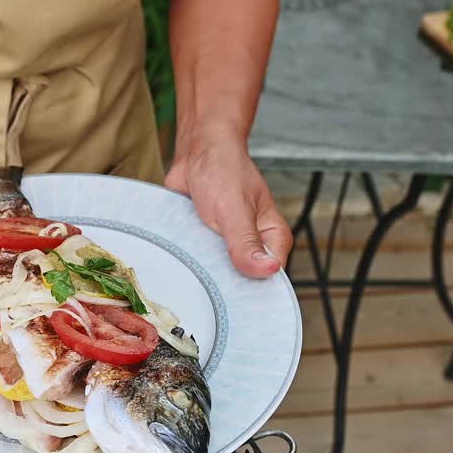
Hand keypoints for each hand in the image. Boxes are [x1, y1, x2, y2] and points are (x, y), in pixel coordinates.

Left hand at [165, 134, 291, 278]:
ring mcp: (230, 245)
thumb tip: (268, 270)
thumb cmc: (222, 169)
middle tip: (208, 290)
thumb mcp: (234, 207)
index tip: (235, 302)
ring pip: (221, 274)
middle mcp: (254, 243)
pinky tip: (181, 265)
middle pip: (245, 280)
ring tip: (192, 275)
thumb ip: (246, 241)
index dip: (255, 291)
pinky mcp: (208, 243)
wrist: (196, 150)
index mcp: (272, 236)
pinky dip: (191, 263)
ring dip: (205, 274)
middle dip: (227, 285)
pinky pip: (201, 262)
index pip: (271, 277)